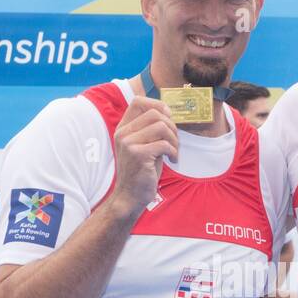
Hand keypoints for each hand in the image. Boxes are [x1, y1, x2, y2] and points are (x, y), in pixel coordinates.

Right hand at [111, 96, 176, 219]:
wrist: (130, 196)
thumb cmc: (142, 171)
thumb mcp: (145, 145)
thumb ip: (152, 128)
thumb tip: (167, 110)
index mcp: (123, 128)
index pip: (138, 101)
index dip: (158, 105)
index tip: (168, 119)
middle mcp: (123, 133)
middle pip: (155, 112)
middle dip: (171, 125)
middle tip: (174, 141)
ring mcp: (128, 143)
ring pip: (161, 126)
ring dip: (174, 139)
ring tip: (174, 151)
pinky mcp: (137, 154)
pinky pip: (164, 144)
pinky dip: (173, 151)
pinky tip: (173, 160)